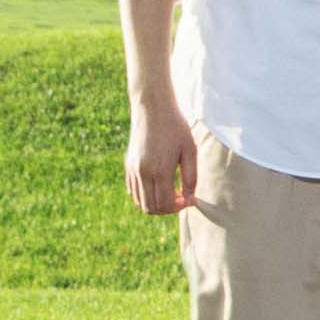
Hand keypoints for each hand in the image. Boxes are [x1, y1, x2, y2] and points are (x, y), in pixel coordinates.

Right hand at [127, 100, 201, 217]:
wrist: (152, 109)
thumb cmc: (175, 128)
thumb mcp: (190, 151)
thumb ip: (191, 177)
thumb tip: (189, 198)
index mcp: (159, 170)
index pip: (165, 204)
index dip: (178, 207)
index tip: (188, 200)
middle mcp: (142, 173)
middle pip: (151, 207)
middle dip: (167, 209)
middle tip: (180, 200)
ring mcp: (133, 170)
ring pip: (140, 202)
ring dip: (155, 205)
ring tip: (170, 195)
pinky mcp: (128, 165)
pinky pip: (133, 191)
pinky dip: (144, 196)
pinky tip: (157, 188)